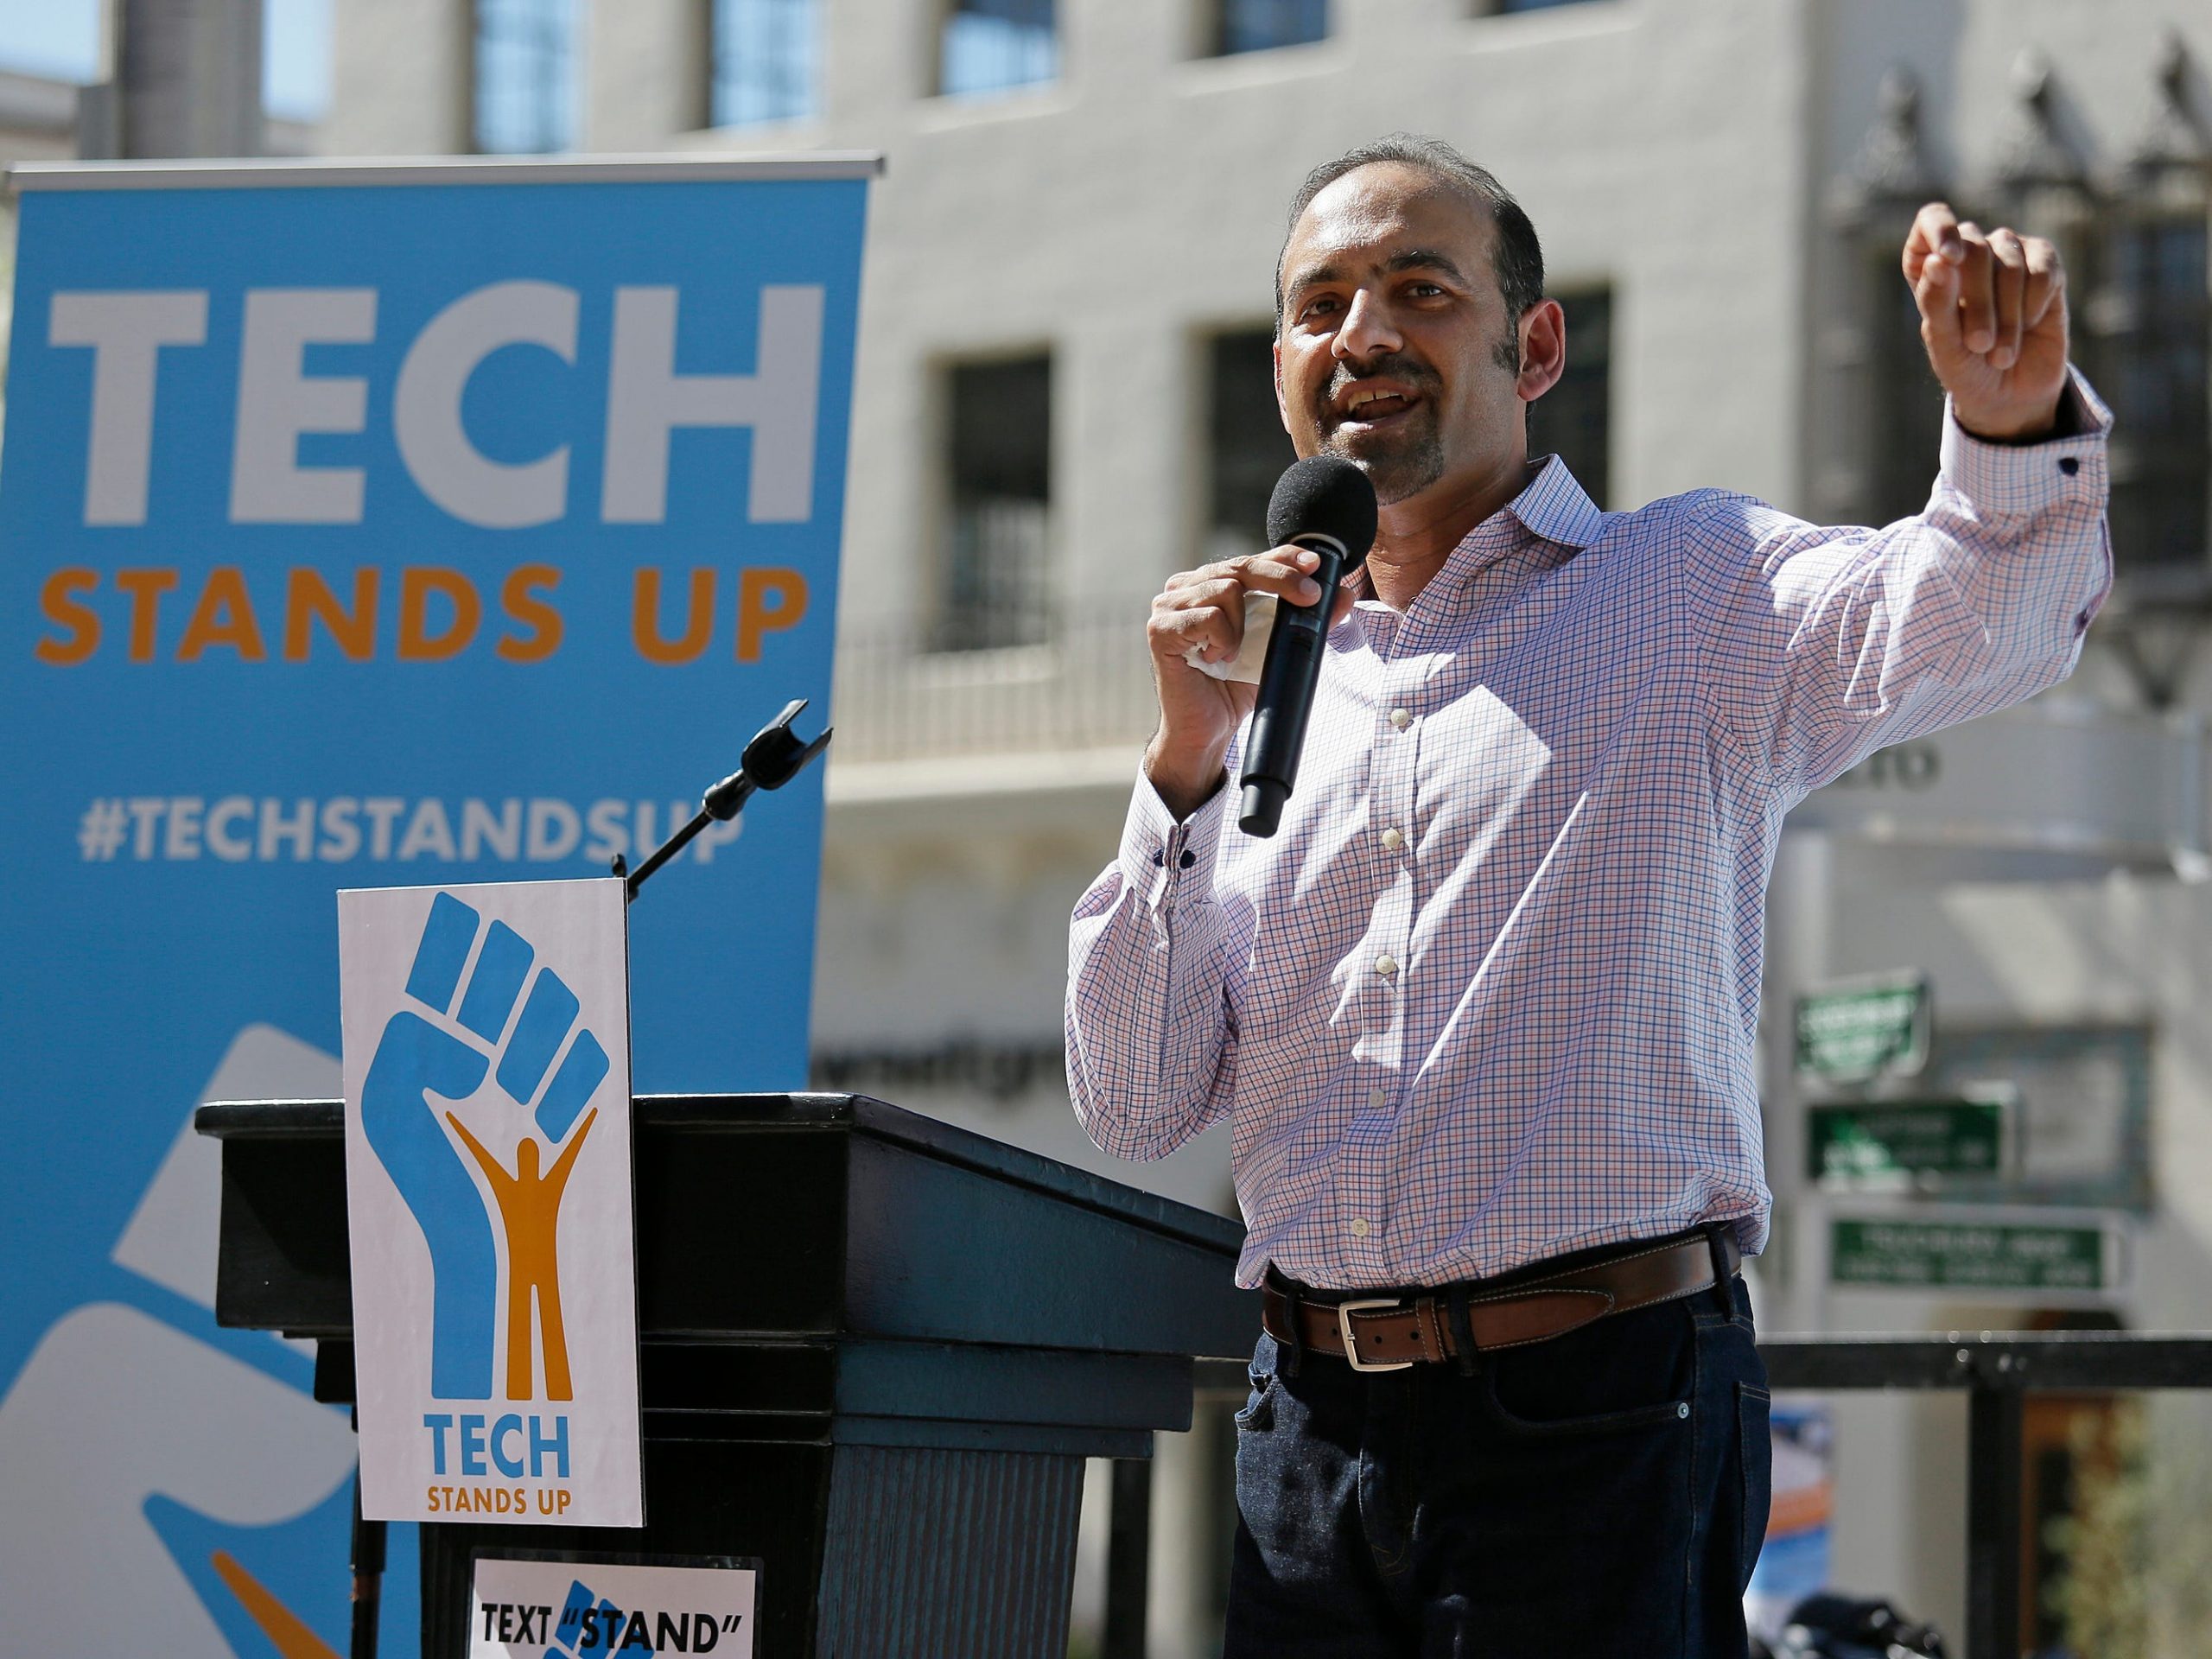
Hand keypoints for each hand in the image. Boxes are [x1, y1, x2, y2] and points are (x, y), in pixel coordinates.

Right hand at [1144, 546, 1356, 816]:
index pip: (1250, 558)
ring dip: (1244, 624)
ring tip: (1234, 653)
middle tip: (1310, 597)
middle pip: (1240, 566)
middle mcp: (1185, 588)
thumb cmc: (1236, 687)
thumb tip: (1344, 595)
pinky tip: (1216, 658)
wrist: (1208, 730)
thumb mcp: (1278, 648)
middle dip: (1281, 577)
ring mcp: (1168, 606)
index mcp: (1210, 585)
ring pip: (1225, 588)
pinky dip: (1223, 638)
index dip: (1283, 556)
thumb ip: (1307, 620)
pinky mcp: (1160, 630)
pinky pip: (1208, 616)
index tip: (1314, 564)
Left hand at [1903, 201, 2069, 439]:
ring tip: (2000, 354)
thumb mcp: (1944, 344)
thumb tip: (1940, 260)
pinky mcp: (2046, 265)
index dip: (1940, 229)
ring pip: (2009, 262)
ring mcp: (2010, 253)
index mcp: (1933, 266)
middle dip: (1978, 302)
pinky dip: (2034, 304)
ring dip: (2007, 315)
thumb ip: (1936, 303)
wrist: (2009, 394)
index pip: (1932, 219)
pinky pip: (2042, 270)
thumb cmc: (1966, 368)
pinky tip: (2029, 326)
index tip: (1950, 259)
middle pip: (1974, 248)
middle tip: (1979, 345)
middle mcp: (1971, 251)